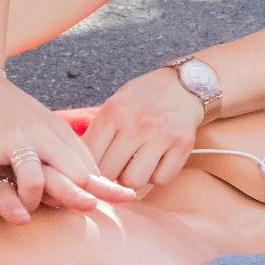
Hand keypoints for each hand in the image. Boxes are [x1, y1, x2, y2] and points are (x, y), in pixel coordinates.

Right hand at [0, 73, 136, 220]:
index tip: (128, 199)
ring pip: (33, 181)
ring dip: (29, 202)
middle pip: (70, 172)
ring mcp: (11, 139)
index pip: (87, 163)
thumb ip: (62, 148)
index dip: (107, 184)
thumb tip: (90, 176)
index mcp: (55, 132)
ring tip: (21, 214)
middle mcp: (39, 135)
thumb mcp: (42, 122)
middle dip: (83, 195)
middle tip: (89, 210)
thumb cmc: (7, 107)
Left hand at [82, 69, 206, 192]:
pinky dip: (157, 176)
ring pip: (135, 181)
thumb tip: (79, 166)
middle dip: (112, 175)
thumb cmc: (143, 98)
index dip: (90, 169)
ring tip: (137, 165)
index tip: (95, 171)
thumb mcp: (115, 105)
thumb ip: (99, 132)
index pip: (90, 156)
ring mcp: (161, 134)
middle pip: (110, 173)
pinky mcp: (182, 144)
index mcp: (114, 111)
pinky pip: (160, 180)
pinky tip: (157, 161)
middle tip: (119, 167)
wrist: (184, 84)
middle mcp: (136, 122)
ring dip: (134, 178)